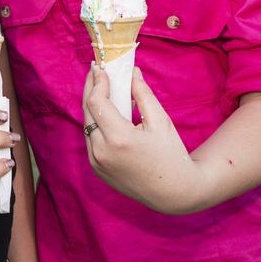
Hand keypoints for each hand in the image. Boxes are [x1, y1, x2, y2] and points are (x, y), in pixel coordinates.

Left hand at [82, 65, 203, 214]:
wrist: (174, 193)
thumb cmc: (172, 155)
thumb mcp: (161, 122)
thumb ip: (143, 95)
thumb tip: (132, 72)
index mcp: (119, 138)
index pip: (97, 102)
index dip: (97, 82)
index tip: (101, 68)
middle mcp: (102, 151)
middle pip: (87, 111)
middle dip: (91, 88)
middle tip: (96, 71)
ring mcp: (97, 162)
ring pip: (87, 125)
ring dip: (92, 105)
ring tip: (100, 87)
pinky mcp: (96, 169)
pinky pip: (91, 139)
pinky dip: (95, 123)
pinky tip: (103, 111)